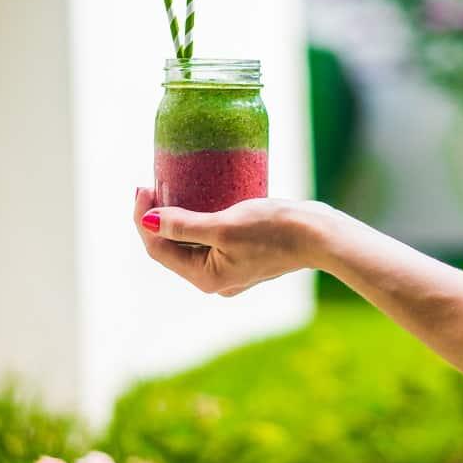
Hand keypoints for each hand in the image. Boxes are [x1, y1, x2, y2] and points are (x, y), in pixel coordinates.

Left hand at [132, 187, 335, 296]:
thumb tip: (149, 220)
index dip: (144, 218)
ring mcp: (231, 269)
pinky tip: (201, 199)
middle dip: (156, 217)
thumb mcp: (224, 225)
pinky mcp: (245, 254)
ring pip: (190, 242)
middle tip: (151, 184)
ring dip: (176, 217)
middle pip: (171, 247)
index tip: (142, 186)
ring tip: (170, 188)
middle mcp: (215, 279)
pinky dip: (199, 219)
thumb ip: (184, 224)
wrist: (320, 235)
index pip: (158, 248)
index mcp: (205, 277)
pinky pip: (210, 238)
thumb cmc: (275, 230)